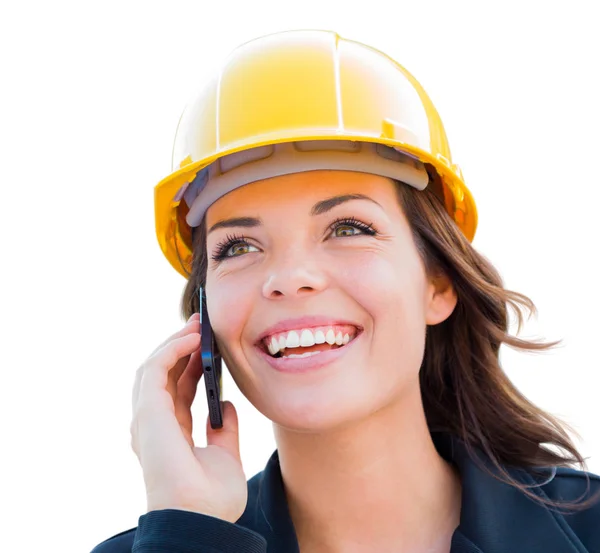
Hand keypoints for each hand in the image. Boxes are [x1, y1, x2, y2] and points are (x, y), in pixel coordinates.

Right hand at [130, 313, 247, 522]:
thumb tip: (227, 406)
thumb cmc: (211, 499)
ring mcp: (148, 419)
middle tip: (201, 326)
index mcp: (171, 435)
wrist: (201, 517)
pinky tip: (193, 339)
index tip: (209, 347)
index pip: (178, 390)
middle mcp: (155, 425)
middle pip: (164, 375)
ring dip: (175, 343)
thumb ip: (224, 430)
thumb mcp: (225, 456)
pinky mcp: (148, 412)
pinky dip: (172, 349)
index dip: (192, 365)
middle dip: (181, 347)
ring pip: (155, 368)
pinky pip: (156, 369)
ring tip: (198, 326)